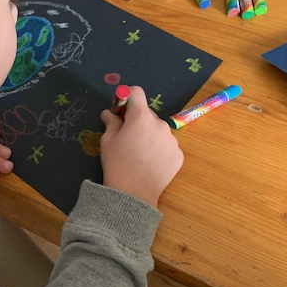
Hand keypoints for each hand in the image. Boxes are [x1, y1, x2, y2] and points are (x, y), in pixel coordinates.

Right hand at [99, 86, 182, 206]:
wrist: (133, 194)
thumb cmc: (117, 163)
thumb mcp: (108, 140)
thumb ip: (111, 122)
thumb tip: (109, 113)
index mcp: (141, 117)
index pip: (136, 92)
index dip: (126, 97)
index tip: (120, 109)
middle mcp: (160, 124)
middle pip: (147, 114)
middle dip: (137, 120)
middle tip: (127, 137)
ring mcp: (172, 140)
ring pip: (158, 130)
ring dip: (149, 135)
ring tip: (139, 153)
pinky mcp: (178, 155)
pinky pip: (166, 145)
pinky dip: (158, 149)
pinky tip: (149, 163)